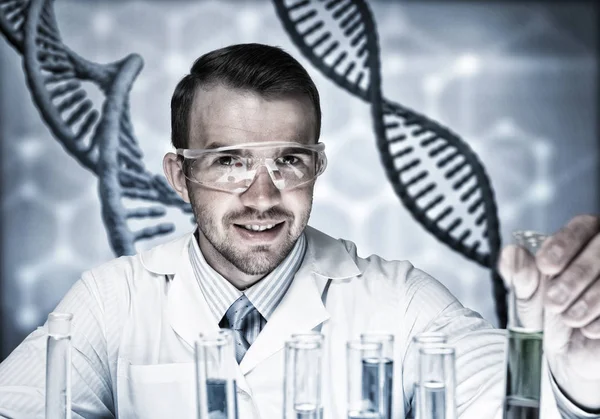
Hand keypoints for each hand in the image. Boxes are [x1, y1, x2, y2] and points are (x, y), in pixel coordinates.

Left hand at [499, 214, 599, 410]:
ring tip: (568, 318)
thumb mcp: (528, 297)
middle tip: (553, 301)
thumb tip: (512, 253)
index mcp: (580, 243)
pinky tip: (588, 330)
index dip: (564, 244)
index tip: (545, 265)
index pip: (580, 227)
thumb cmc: (548, 318)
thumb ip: (520, 275)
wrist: (567, 356)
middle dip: (575, 276)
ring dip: (590, 300)